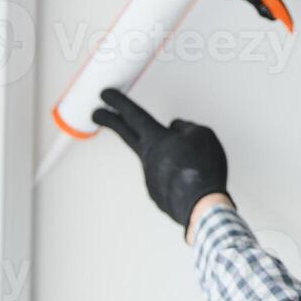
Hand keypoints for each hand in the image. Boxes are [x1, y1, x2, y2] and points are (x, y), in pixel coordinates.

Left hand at [92, 88, 230, 230]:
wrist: (203, 206)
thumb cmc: (203, 170)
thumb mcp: (203, 135)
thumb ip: (186, 127)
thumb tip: (177, 129)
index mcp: (157, 139)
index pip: (133, 114)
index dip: (118, 102)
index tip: (105, 95)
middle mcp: (148, 157)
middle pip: (124, 133)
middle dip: (110, 120)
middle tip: (97, 113)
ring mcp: (150, 176)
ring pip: (153, 157)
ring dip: (163, 156)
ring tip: (189, 161)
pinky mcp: (156, 193)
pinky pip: (163, 176)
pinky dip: (173, 175)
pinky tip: (188, 177)